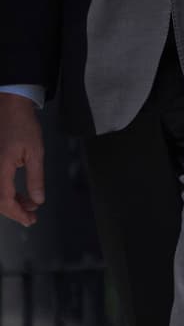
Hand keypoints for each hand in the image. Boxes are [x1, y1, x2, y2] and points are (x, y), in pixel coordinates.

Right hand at [0, 93, 44, 227]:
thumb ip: (35, 178)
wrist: (10, 106)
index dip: (17, 213)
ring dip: (10, 204)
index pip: (4, 200)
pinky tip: (19, 196)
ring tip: (29, 206)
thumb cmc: (23, 125)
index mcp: (0, 168)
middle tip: (31, 217)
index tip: (30, 220)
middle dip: (14, 212)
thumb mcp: (35, 152)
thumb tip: (37, 200)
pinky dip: (6, 194)